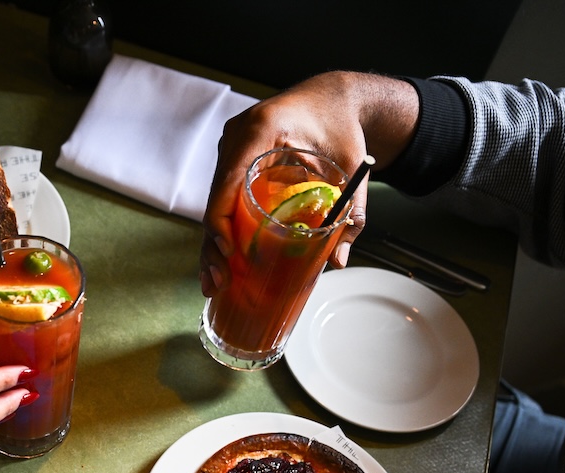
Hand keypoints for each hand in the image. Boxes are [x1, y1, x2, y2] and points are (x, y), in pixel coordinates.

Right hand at [200, 72, 420, 297]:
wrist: (332, 99)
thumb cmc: (339, 124)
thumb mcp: (352, 166)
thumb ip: (352, 211)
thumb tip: (337, 259)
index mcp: (260, 130)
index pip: (228, 181)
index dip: (221, 221)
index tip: (229, 252)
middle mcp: (237, 137)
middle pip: (214, 199)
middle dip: (213, 244)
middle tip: (218, 282)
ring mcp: (231, 149)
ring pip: (214, 203)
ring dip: (212, 243)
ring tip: (215, 281)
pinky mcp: (233, 161)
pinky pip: (222, 198)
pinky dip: (222, 228)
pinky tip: (222, 260)